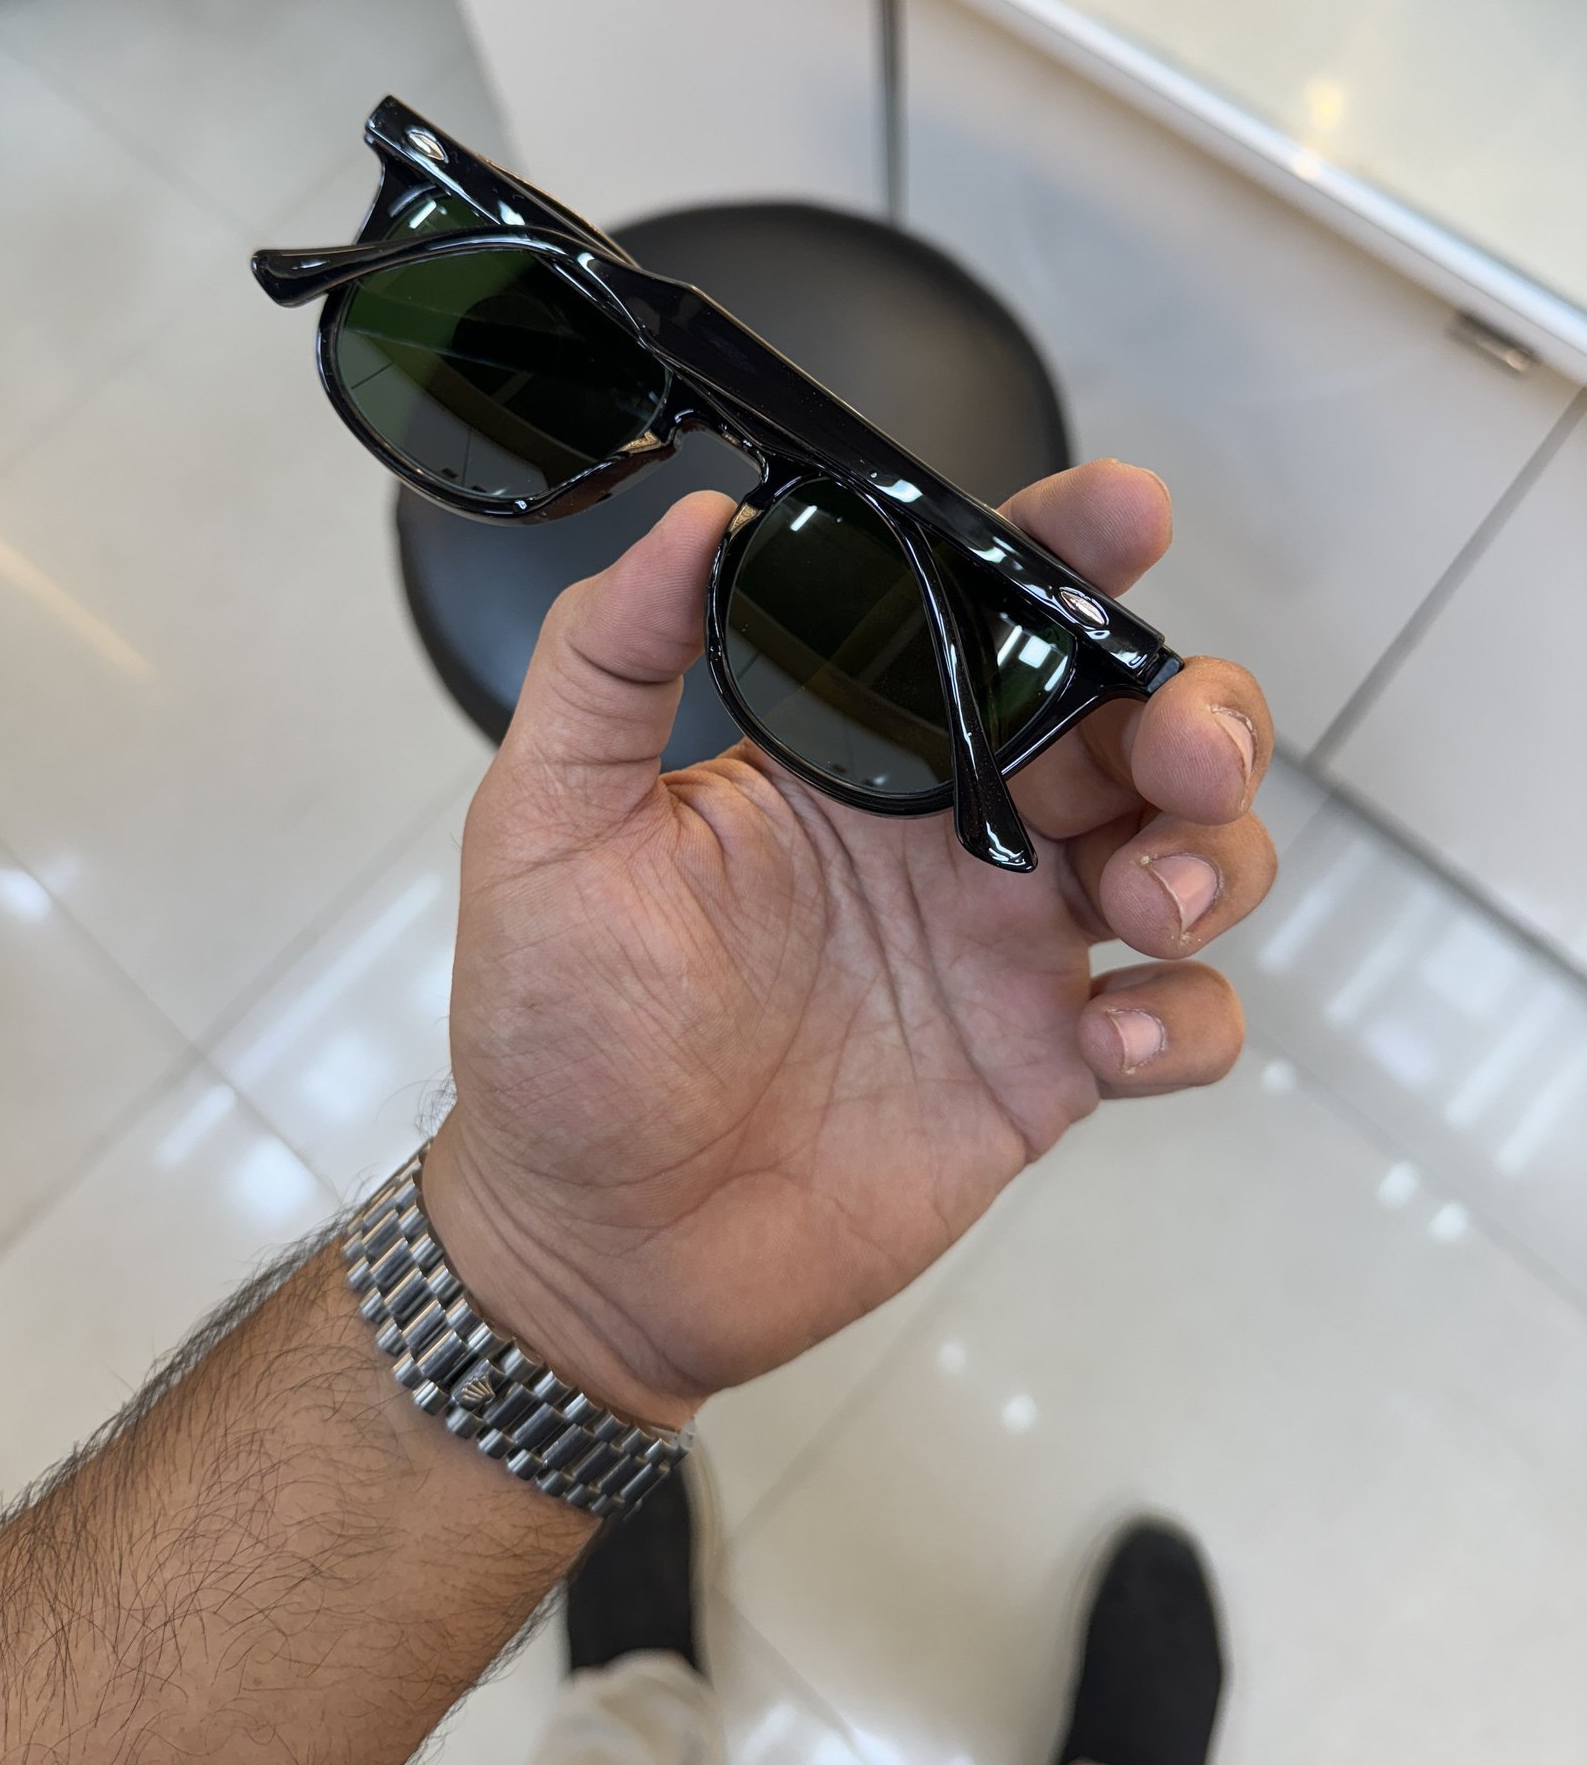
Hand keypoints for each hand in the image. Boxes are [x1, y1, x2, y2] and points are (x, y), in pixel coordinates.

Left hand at [422, 462, 1274, 1427]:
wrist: (591, 1246)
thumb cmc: (556, 1038)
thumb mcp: (548, 827)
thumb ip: (605, 664)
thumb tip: (688, 520)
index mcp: (849, 756)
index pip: (981, 618)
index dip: (1067, 555)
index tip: (1126, 517)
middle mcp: (947, 835)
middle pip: (1129, 728)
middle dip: (1198, 712)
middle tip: (1185, 753)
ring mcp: (1002, 952)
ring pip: (1184, 856)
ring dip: (1215, 855)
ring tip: (1149, 901)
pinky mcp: (1039, 1070)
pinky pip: (1175, 1022)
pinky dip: (1189, 1018)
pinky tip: (1114, 1039)